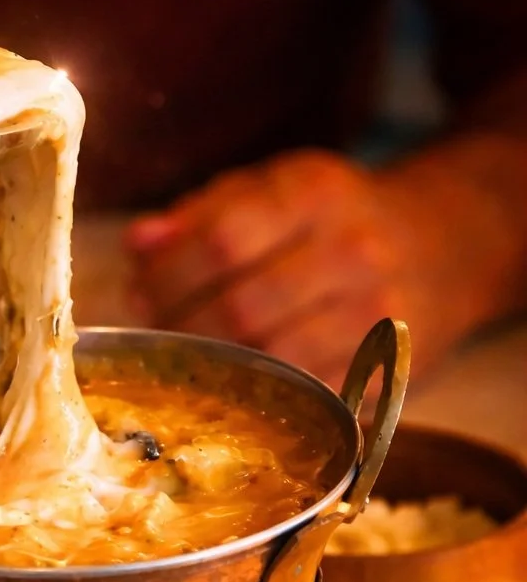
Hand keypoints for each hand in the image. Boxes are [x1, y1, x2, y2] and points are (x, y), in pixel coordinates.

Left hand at [125, 147, 488, 391]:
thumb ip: (202, 214)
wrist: (443, 246)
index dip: (167, 275)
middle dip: (179, 326)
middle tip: (153, 333)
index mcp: (314, 193)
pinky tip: (233, 382)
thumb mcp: (273, 189)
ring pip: (270, 357)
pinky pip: (305, 392)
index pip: (221, 240)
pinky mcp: (386, 366)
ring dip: (211, 365)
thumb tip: (138, 244)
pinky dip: (259, 392)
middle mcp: (352, 250)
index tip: (138, 290)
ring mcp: (375, 313)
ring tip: (185, 357)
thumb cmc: (332, 217)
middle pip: (240, 307)